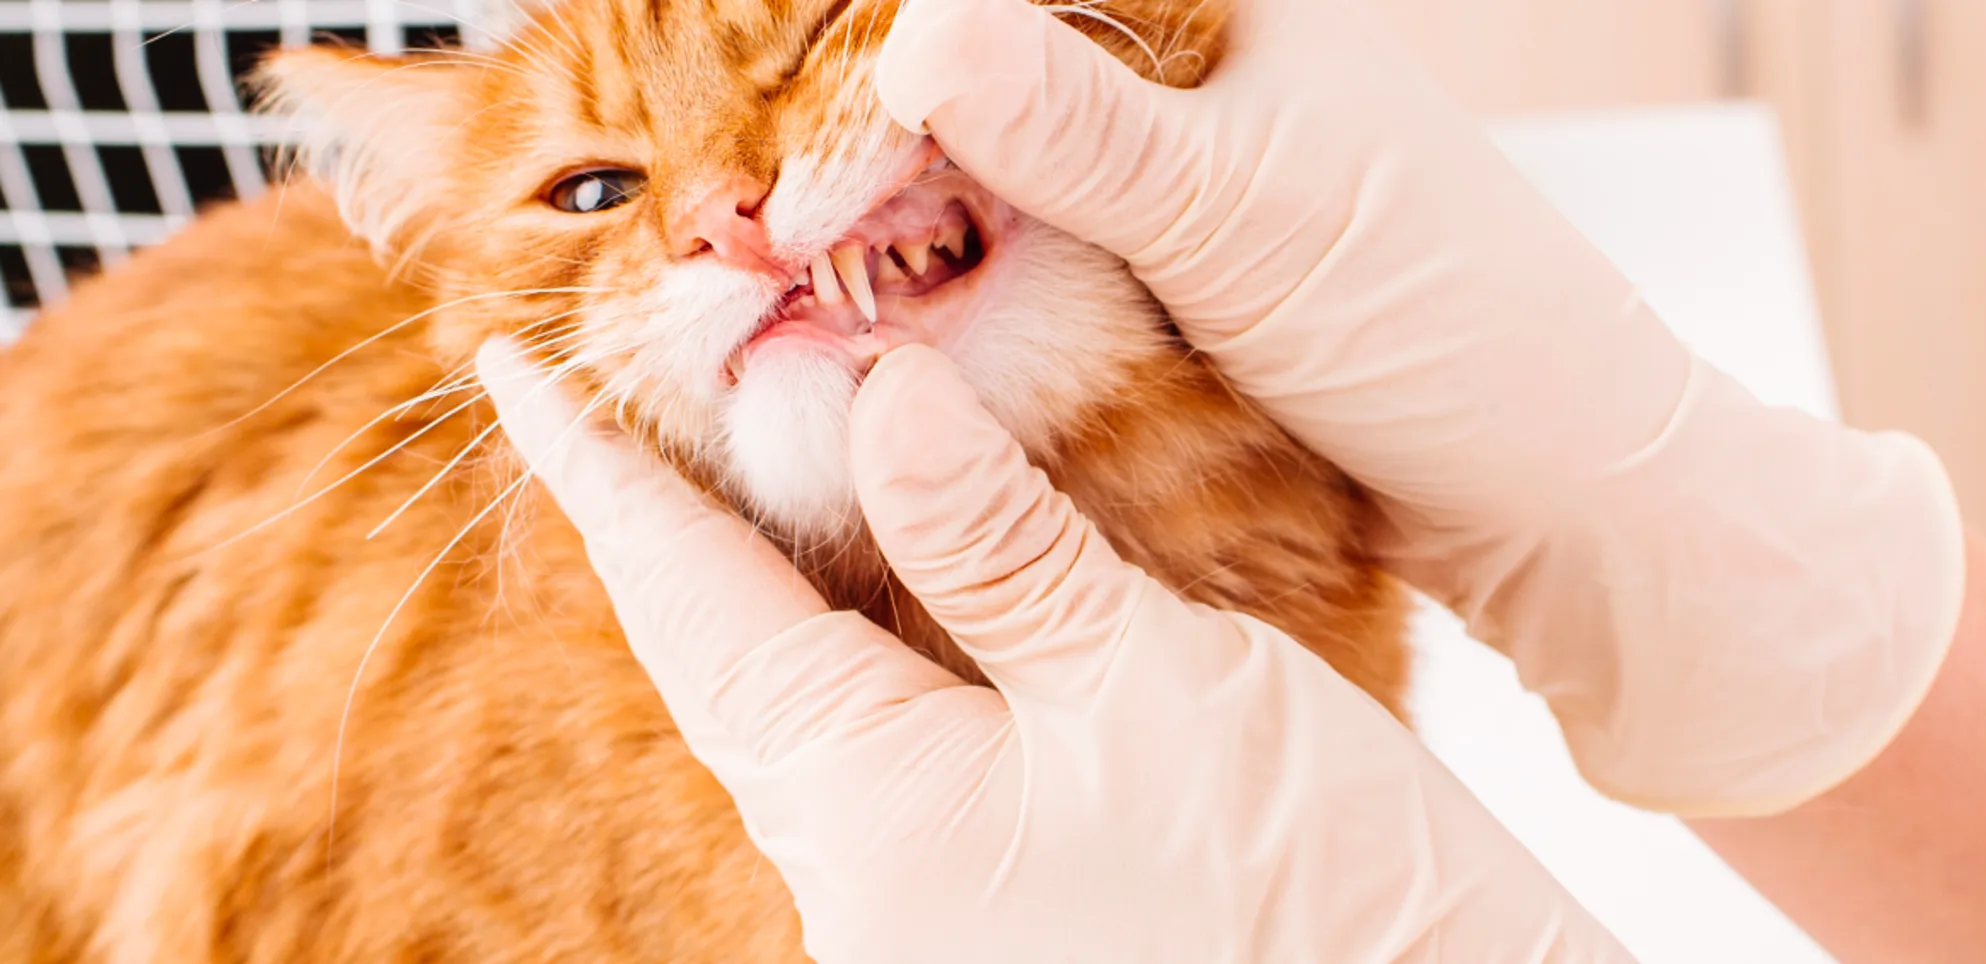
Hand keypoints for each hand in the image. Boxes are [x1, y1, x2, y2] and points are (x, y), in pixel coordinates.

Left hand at [477, 340, 1630, 962]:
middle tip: (635, 392)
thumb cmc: (1304, 894)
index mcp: (868, 808)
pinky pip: (879, 749)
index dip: (606, 479)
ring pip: (801, 704)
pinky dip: (864, 640)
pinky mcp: (991, 900)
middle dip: (673, 524)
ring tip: (745, 455)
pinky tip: (891, 572)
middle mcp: (859, 874)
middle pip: (726, 661)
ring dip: (766, 578)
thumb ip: (998, 541)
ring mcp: (919, 900)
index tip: (525, 382)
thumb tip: (884, 398)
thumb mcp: (1149, 681)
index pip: (692, 606)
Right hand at [875, 0, 1966, 815]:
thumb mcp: (1257, 218)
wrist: (1558, 501)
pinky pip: (1034, 263)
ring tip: (796, 287)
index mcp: (1225, 6)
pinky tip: (890, 330)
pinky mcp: (1168, 281)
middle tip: (769, 236)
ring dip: (905, 225)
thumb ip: (1085, 131)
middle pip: (985, 77)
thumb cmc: (1456, 328)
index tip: (789, 158)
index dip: (884, 50)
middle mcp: (1193, 77)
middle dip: (874, 145)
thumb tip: (917, 36)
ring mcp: (1177, 183)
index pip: (1013, 1)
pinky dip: (963, 293)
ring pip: (996, 175)